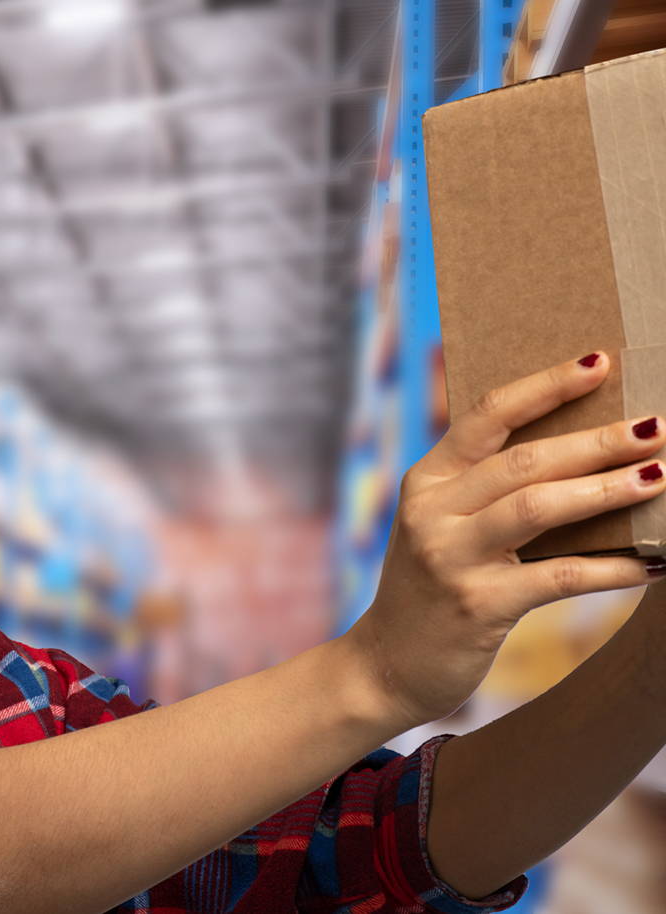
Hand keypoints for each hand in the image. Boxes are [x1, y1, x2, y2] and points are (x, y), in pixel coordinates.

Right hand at [344, 351, 665, 729]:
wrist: (388, 664)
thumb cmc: (434, 587)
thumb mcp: (445, 528)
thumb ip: (491, 493)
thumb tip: (589, 461)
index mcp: (426, 481)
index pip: (487, 416)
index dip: (545, 387)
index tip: (599, 363)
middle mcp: (431, 511)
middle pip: (525, 461)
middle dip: (598, 441)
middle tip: (657, 424)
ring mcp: (450, 558)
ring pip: (538, 508)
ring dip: (606, 490)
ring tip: (658, 476)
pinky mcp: (478, 605)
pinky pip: (558, 578)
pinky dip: (611, 570)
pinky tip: (651, 565)